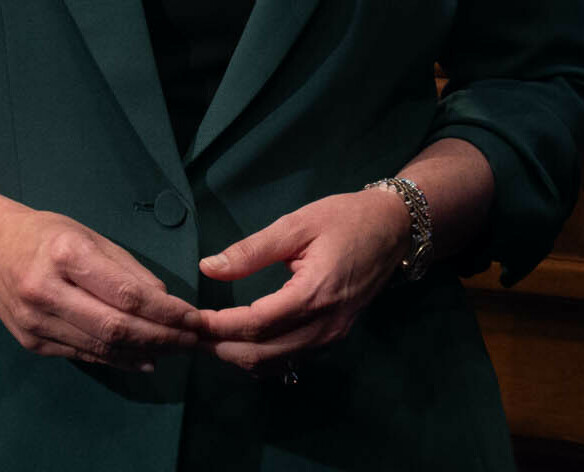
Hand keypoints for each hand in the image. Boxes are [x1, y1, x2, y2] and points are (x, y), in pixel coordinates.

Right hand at [0, 206, 203, 369]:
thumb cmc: (46, 235)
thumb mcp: (88, 235)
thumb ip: (127, 269)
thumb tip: (165, 302)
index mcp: (65, 254)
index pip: (125, 294)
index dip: (165, 312)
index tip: (194, 318)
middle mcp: (46, 291)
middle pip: (115, 327)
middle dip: (161, 337)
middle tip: (193, 341)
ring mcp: (36, 322)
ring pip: (101, 347)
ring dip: (144, 352)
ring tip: (175, 351)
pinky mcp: (32, 344)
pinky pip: (84, 356)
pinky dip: (117, 359)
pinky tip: (142, 357)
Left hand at [192, 186, 411, 367]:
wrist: (393, 229)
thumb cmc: (345, 219)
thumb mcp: (297, 224)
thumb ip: (251, 250)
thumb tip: (208, 268)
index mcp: (314, 293)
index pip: (256, 323)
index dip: (218, 326)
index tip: (190, 319)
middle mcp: (324, 325)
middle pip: (262, 353)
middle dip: (221, 347)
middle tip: (190, 333)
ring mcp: (331, 336)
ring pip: (276, 364)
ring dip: (238, 357)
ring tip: (208, 339)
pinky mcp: (333, 338)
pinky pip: (291, 360)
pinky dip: (261, 359)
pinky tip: (240, 344)